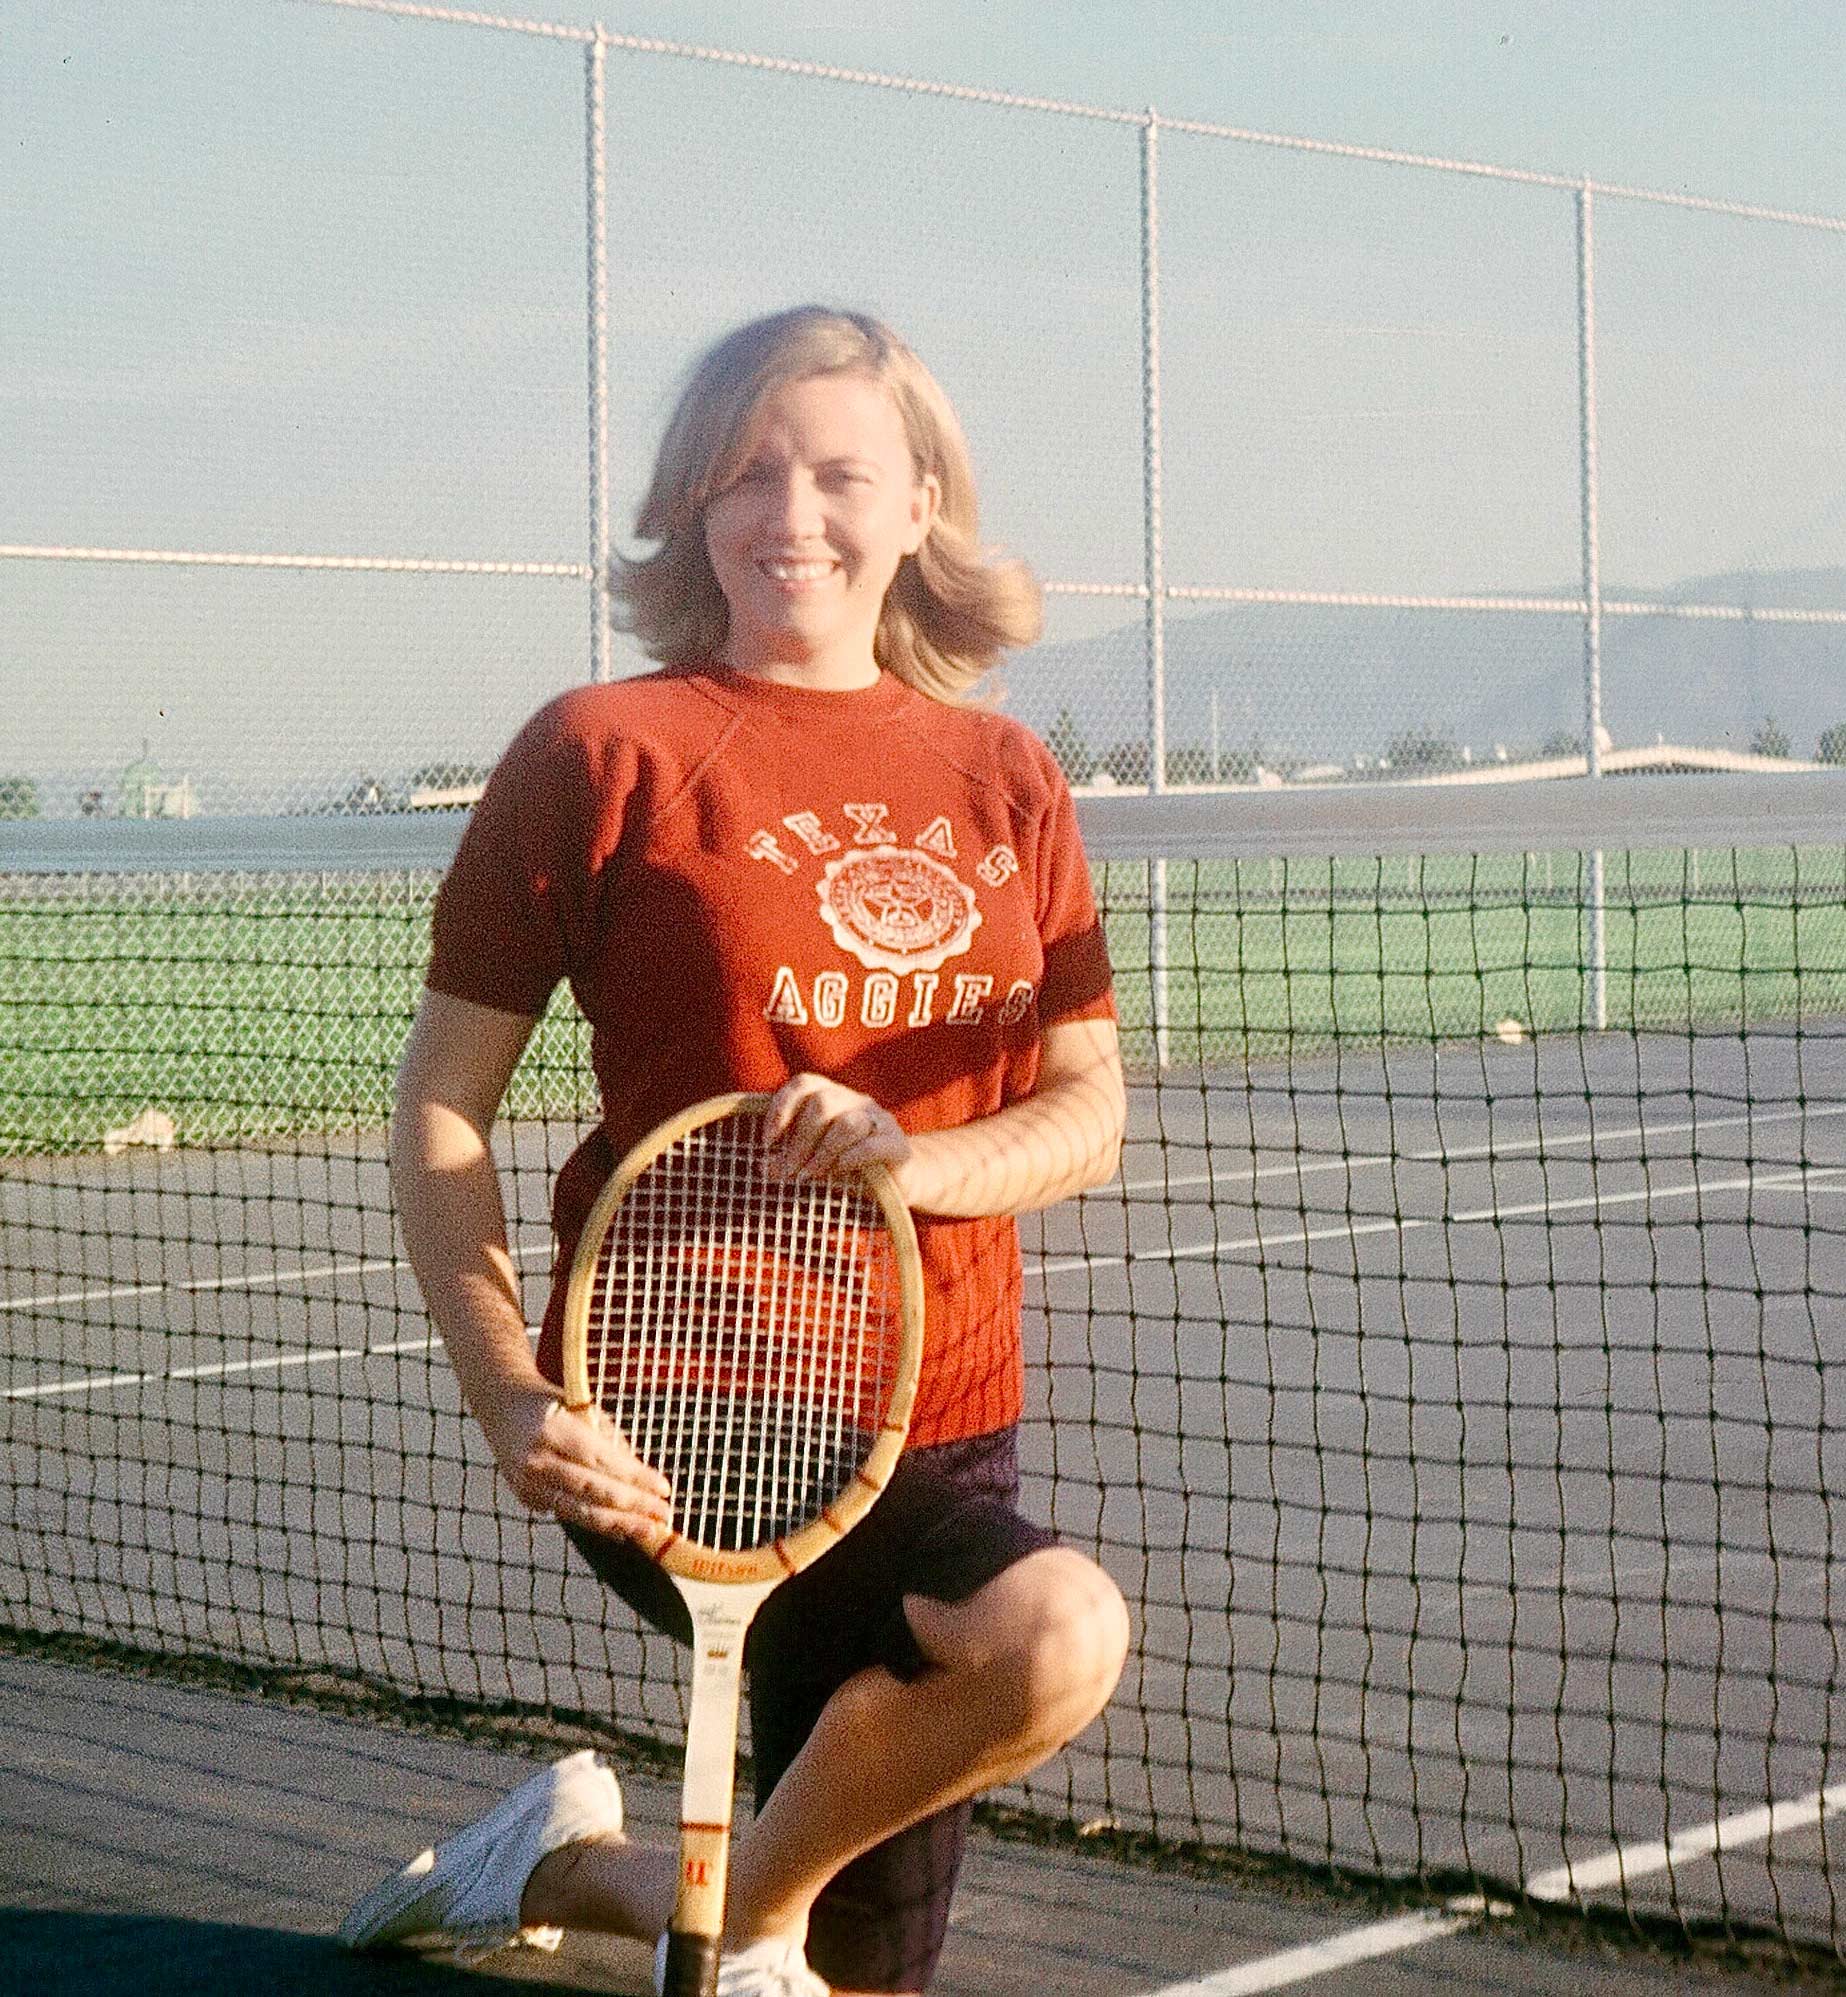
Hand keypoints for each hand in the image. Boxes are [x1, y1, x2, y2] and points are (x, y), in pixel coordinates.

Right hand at [475, 1385, 673, 1545]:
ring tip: (647, 1531)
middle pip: (591, 1491)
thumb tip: (642, 1478)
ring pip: (579, 1511)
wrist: (501, 1403)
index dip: (635, 1478)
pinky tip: (620, 1530)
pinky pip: (566, 1513)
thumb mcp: (583, 1408)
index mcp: (552, 1429)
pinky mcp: (526, 1497)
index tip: (664, 1489)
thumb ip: (609, 1442)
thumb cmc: (553, 1402)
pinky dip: (595, 1522)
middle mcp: (536, 1459)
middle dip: (632, 1506)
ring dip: (617, 1524)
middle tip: (663, 1515)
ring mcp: (526, 1483)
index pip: (602, 1461)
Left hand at [763, 1074, 911, 1182]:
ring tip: (811, 1176)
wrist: (899, 1181)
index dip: (781, 1108)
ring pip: (847, 1123)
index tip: (767, 1141)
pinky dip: (851, 1159)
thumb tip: (764, 1167)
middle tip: (790, 1171)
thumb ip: (790, 1158)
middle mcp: (857, 1102)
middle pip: (822, 1104)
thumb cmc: (848, 1166)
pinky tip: (840, 1172)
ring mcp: (880, 1121)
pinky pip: (873, 1145)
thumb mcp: (814, 1159)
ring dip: (823, 1153)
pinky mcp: (898, 1145)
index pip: (804, 1084)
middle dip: (800, 1140)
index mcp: (834, 1096)